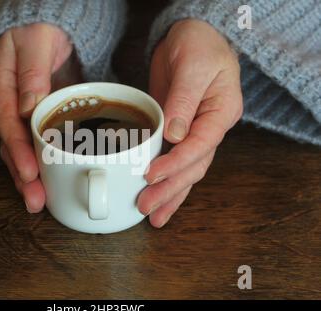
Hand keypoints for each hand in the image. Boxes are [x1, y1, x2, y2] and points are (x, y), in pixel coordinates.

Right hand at [0, 23, 80, 212]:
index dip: (18, 149)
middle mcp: (11, 103)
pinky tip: (53, 182)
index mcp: (2, 84)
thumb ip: (31, 71)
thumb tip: (30, 105)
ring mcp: (26, 112)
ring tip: (39, 202)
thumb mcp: (36, 40)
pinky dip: (46, 164)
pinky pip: (41, 143)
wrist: (54, 24)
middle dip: (22, 174)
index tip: (30, 172)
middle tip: (34, 200)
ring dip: (31, 176)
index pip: (7, 122)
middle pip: (12, 144)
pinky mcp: (44, 116)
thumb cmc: (42, 25)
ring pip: (24, 149)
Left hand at [138, 19, 242, 227]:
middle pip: (193, 166)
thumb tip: (174, 135)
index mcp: (221, 112)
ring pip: (186, 170)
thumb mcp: (193, 66)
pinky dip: (165, 179)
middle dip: (170, 188)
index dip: (176, 163)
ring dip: (170, 194)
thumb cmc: (198, 45)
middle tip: (147, 207)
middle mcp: (211, 127)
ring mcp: (194, 132)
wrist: (192, 36)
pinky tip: (156, 196)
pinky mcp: (177, 132)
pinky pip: (173, 160)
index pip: (200, 145)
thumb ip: (184, 101)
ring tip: (153, 216)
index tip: (151, 175)